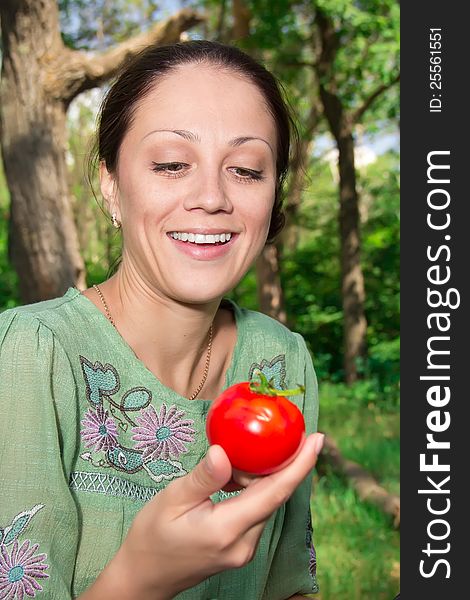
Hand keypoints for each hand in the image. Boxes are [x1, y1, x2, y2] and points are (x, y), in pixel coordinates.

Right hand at [85, 432, 323, 599]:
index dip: (300, 465)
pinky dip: (255, 488)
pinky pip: (256, 512)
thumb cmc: (153, 536)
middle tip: (289, 432)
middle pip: (275, 496)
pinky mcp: (240, 548)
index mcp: (228, 529)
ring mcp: (244, 549)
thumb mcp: (172, 500)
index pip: (275, 493)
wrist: (144, 577)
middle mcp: (244, 543)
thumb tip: (224, 452)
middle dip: (287, 463)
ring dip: (266, 475)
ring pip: (266, 503)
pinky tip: (241, 474)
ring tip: (256, 449)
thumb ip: (202, 478)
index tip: (317, 439)